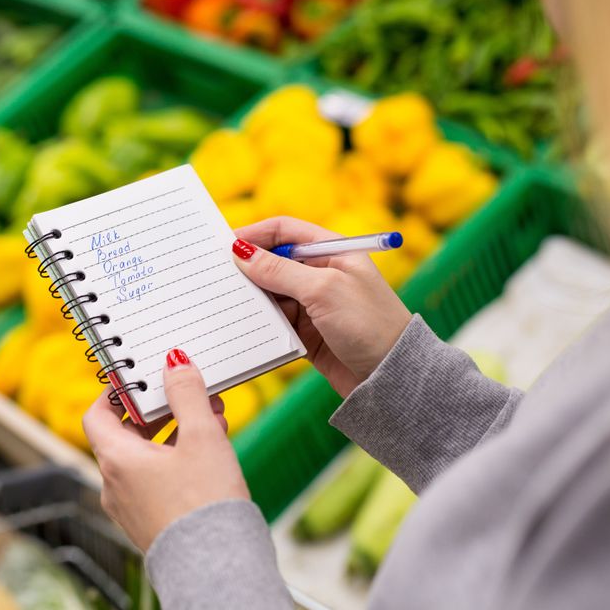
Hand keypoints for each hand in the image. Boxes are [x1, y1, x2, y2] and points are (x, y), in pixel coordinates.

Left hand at [83, 349, 248, 551]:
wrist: (218, 568)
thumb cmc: (205, 503)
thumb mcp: (201, 436)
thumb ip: (187, 395)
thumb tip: (174, 364)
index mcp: (116, 460)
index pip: (98, 414)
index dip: (116, 391)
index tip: (138, 375)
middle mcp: (116, 484)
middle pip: (126, 434)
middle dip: (158, 410)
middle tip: (185, 392)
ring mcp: (132, 507)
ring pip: (146, 457)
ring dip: (174, 433)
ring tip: (209, 416)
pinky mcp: (152, 522)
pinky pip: (156, 480)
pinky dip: (177, 459)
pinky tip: (210, 450)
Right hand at [233, 217, 410, 396]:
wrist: (392, 377)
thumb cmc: (370, 324)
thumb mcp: (323, 289)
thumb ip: (279, 270)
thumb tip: (241, 252)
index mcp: (332, 251)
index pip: (285, 231)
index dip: (254, 234)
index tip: (224, 245)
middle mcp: (321, 273)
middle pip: (273, 261)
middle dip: (247, 268)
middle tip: (217, 276)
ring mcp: (313, 304)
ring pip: (270, 293)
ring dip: (251, 298)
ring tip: (226, 303)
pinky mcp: (306, 332)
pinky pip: (274, 321)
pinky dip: (259, 322)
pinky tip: (243, 325)